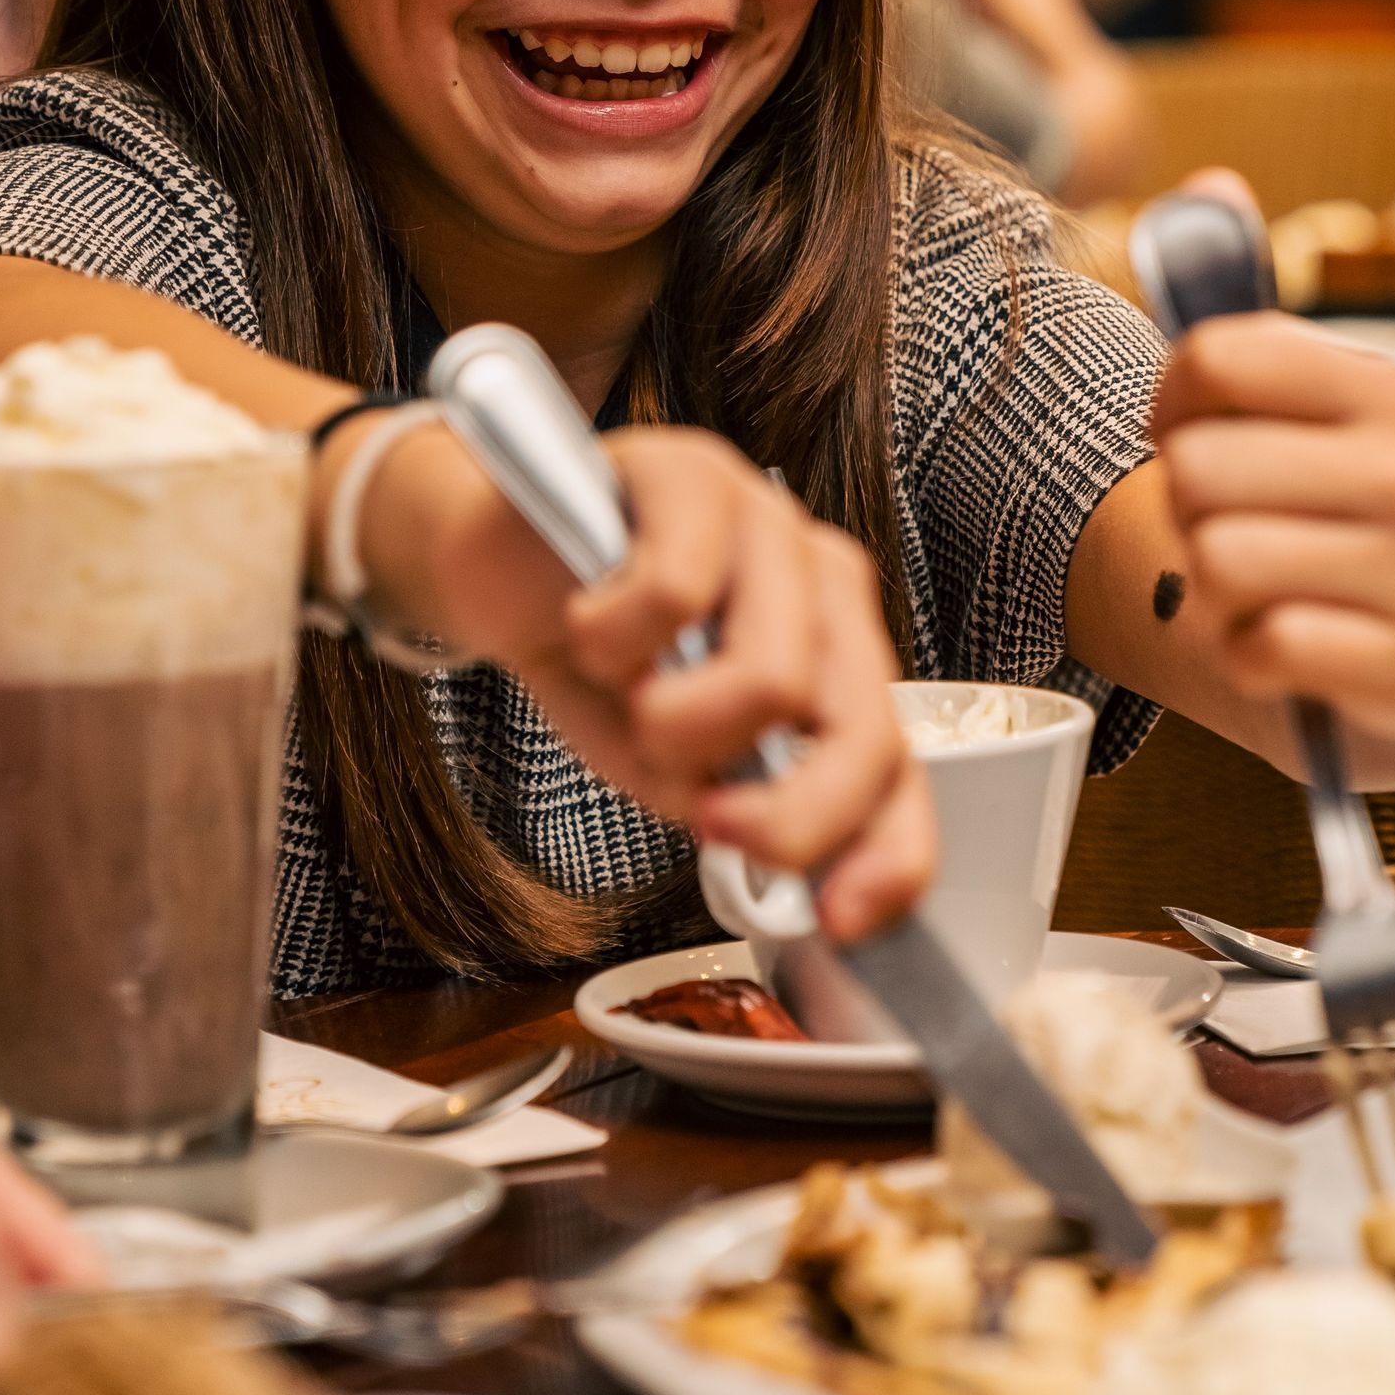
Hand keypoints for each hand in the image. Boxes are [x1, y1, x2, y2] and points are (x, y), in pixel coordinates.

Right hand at [370, 424, 935, 942]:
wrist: (497, 564)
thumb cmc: (596, 660)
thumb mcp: (667, 761)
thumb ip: (731, 803)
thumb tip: (784, 873)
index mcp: (838, 657)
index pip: (897, 768)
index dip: (887, 855)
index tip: (841, 920)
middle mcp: (825, 588)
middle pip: (859, 733)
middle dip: (784, 816)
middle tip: (705, 815)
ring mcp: (769, 524)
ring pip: (773, 678)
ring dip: (673, 721)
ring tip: (626, 690)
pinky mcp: (695, 474)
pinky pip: (674, 595)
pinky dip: (608, 638)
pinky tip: (588, 617)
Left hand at [1150, 317, 1394, 771]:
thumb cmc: (1350, 506)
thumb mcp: (1318, 421)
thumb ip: (1237, 380)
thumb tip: (1169, 409)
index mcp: (1380, 394)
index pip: (1216, 360)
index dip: (1173, 404)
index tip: (1193, 433)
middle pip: (1197, 466)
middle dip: (1187, 504)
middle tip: (1230, 523)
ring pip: (1220, 560)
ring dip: (1211, 587)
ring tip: (1257, 587)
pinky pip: (1263, 647)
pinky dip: (1247, 656)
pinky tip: (1280, 645)